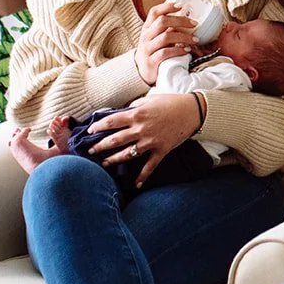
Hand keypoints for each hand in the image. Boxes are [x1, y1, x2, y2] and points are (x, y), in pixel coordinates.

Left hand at [86, 93, 202, 186]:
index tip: (90, 131)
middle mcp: (141, 129)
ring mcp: (150, 141)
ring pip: (127, 154)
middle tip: (90, 151)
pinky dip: (143, 177)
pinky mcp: (161, 150)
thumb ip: (134, 105)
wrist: (193, 111)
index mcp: (136, 114)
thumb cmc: (171, 102)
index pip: (111, 122)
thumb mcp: (149, 99)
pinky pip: (150, 166)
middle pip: (114, 140)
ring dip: (113, 160)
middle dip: (99, 146)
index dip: (98, 127)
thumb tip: (122, 112)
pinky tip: (136, 184)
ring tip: (104, 163)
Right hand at [136, 1, 196, 83]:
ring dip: (184, 37)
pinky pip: (165, 53)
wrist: (141, 71)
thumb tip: (188, 19)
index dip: (167, 7)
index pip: (154, 12)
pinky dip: (178, 50)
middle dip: (181, 21)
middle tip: (195, 24)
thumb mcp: (157, 37)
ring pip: (166, 37)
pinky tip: (187, 50)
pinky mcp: (151, 61)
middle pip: (162, 22)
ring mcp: (147, 49)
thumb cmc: (154, 51)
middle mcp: (145, 36)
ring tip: (196, 40)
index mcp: (147, 28)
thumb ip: (168, 29)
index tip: (182, 5)